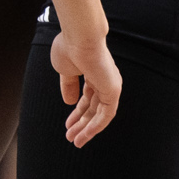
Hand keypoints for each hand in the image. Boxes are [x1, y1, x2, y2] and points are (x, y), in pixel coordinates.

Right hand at [49, 30, 121, 146]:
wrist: (79, 37)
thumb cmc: (70, 47)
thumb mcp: (64, 70)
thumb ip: (68, 87)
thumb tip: (69, 103)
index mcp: (93, 73)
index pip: (87, 98)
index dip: (77, 112)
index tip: (67, 124)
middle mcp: (104, 80)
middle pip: (93, 108)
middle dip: (81, 123)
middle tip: (70, 136)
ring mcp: (110, 86)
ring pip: (100, 114)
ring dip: (87, 129)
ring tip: (76, 141)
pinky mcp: (113, 91)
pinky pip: (106, 115)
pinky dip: (96, 126)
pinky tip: (85, 135)